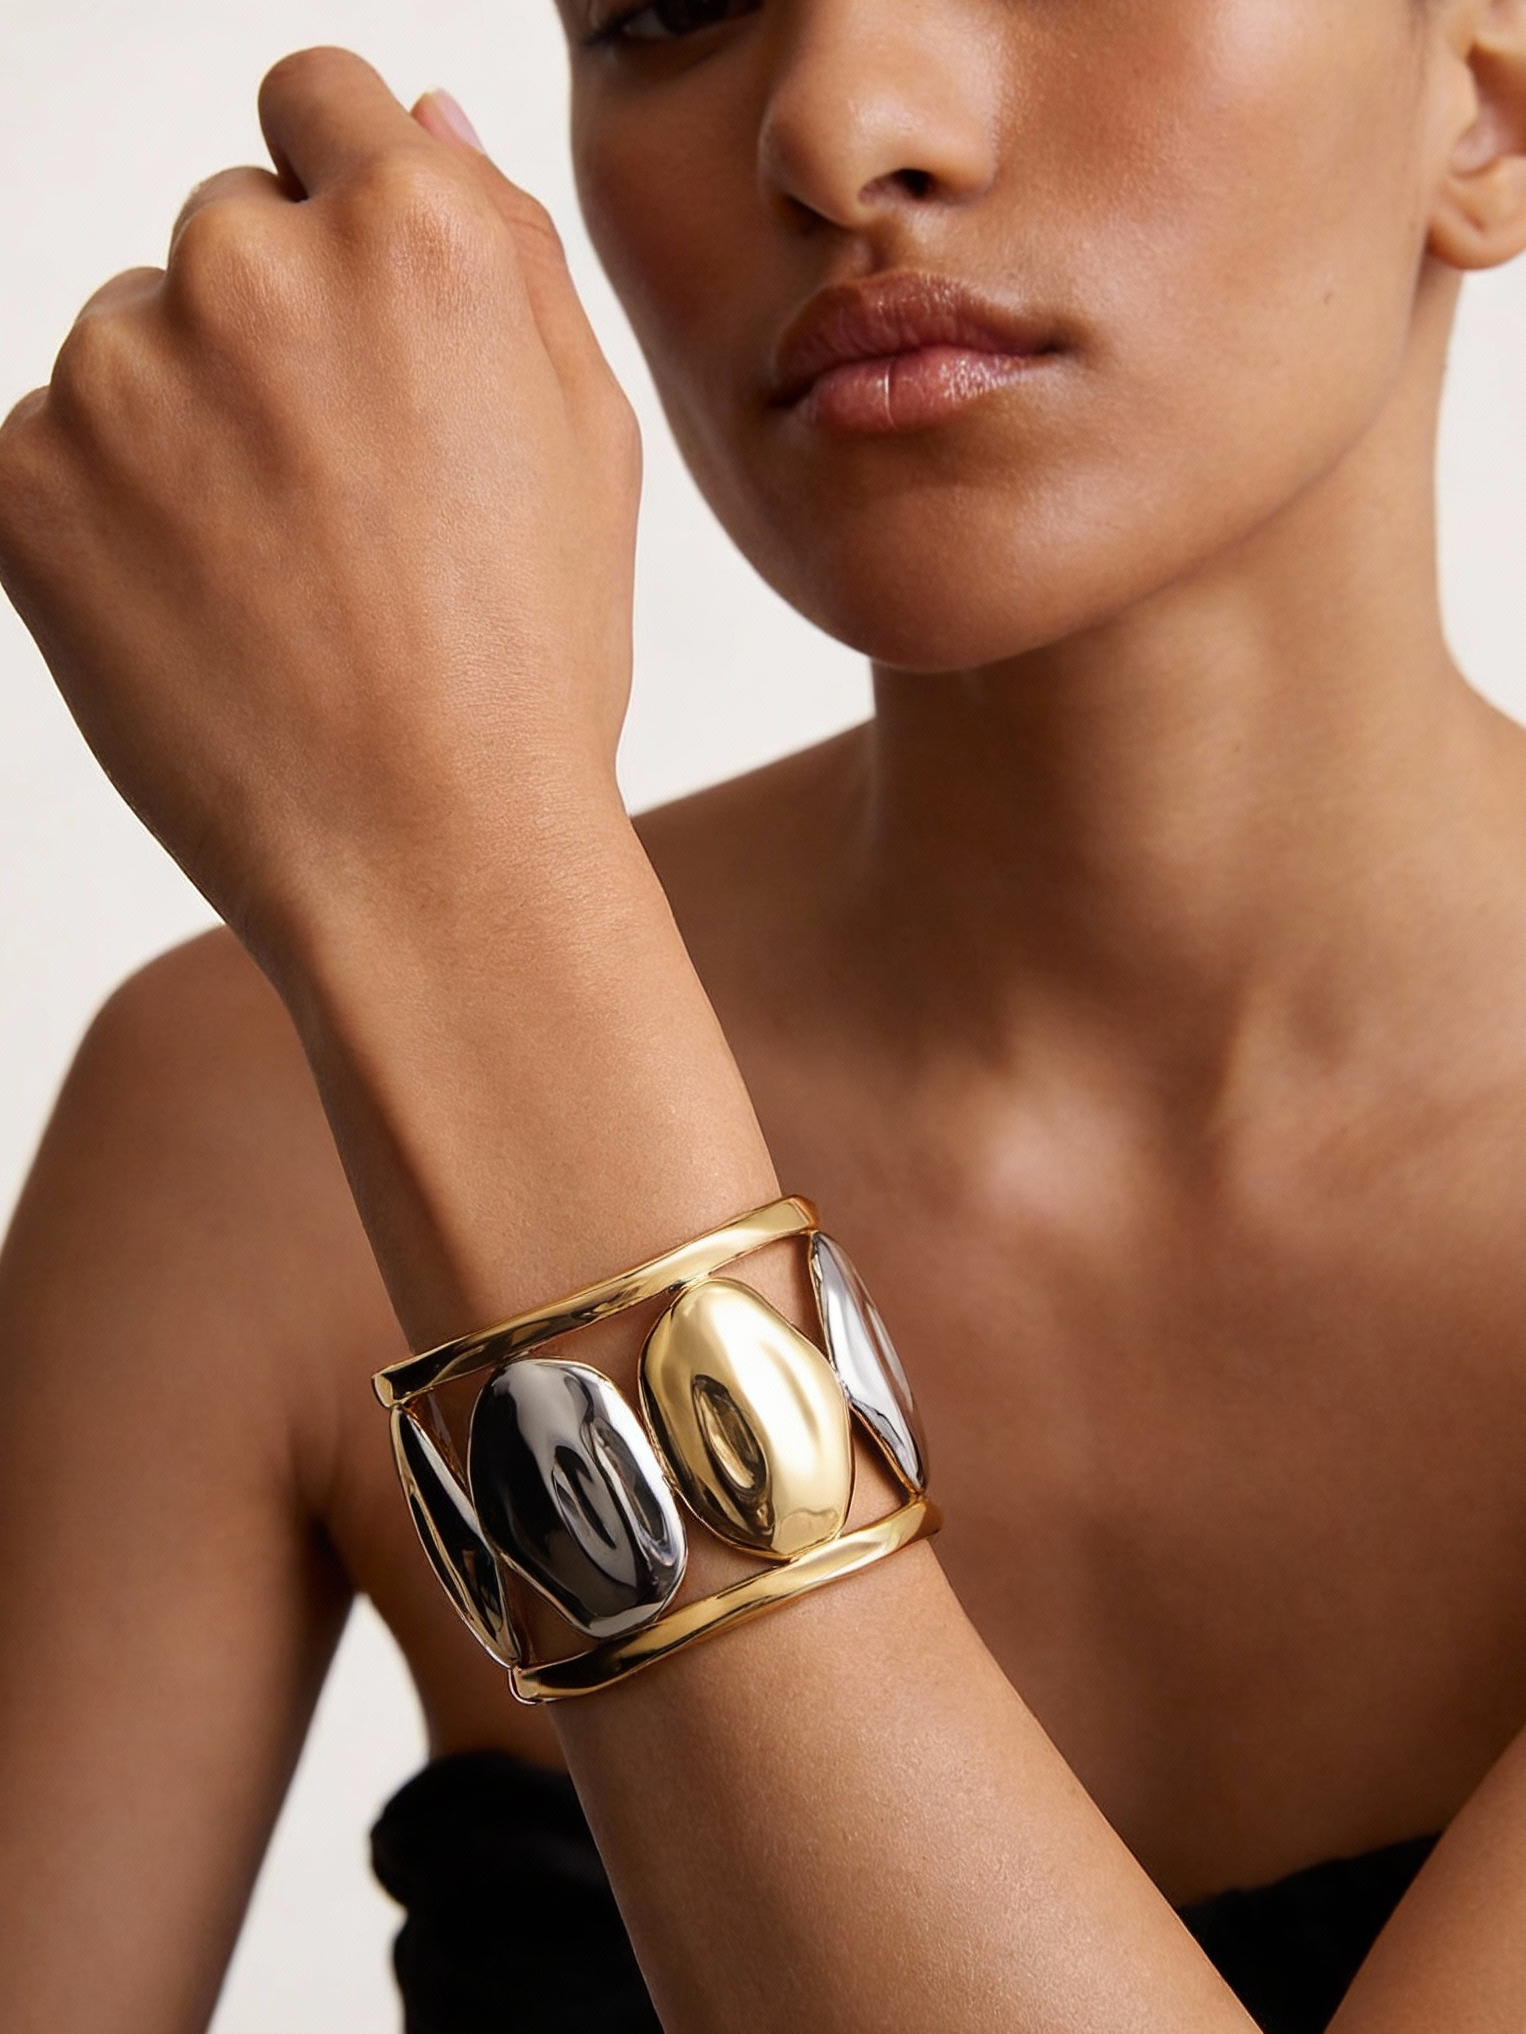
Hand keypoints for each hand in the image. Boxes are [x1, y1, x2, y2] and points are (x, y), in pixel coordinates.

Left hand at [0, 50, 640, 964]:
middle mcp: (253, 261)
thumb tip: (421, 116)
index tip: (357, 325)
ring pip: (131, 341)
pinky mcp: (21, 476)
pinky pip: (53, 447)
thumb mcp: (588, 446)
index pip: (314, 102)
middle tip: (345, 508)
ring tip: (278, 582)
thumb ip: (511, 255)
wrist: (430, 862)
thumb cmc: (532, 669)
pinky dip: (108, 514)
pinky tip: (202, 616)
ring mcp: (120, 367)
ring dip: (185, 424)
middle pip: (223, 229)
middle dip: (272, 333)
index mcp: (417, 230)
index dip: (341, 205)